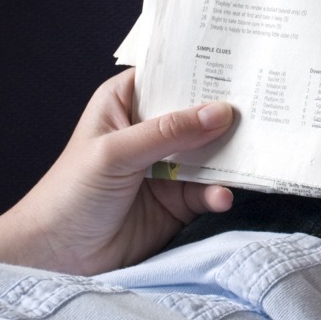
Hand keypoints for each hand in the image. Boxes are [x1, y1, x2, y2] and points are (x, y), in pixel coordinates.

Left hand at [0, 68, 235, 274]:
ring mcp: (167, 164)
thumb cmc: (70, 194)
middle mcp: (151, 129)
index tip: (241, 61)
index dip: (203, 68)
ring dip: (231, 153)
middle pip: (199, 112)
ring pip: (211, 151)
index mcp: (127, 102)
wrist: (57, 258)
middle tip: (263, 108)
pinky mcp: (178, 200)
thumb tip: (220, 112)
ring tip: (255, 153)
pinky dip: (219, 191)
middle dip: (227, 112)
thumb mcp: (116, 153)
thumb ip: (168, 132)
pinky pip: (208, 189)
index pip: (171, 75)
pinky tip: (223, 196)